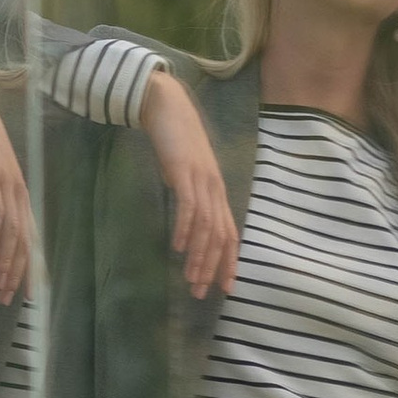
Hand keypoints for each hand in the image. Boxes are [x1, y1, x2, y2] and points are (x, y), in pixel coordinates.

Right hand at [0, 79, 36, 304]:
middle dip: (18, 273)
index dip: (29, 267)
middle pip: (25, 241)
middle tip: (10, 299)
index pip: (29, 239)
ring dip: (6, 261)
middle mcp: (19, 194)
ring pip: (13, 232)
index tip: (24, 293)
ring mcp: (7, 186)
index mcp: (18, 198)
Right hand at [140, 69, 239, 297]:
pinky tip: (178, 247)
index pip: (230, 233)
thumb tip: (187, 221)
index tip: (226, 287)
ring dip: (199, 256)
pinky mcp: (185, 172)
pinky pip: (189, 206)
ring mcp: (202, 180)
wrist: (167, 105)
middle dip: (213, 267)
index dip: (230, 262)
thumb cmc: (175, 139)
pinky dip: (186, 229)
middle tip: (202, 293)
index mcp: (217, 192)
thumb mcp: (186, 173)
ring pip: (207, 227)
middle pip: (221, 236)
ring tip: (190, 278)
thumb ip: (190, 195)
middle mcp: (215, 189)